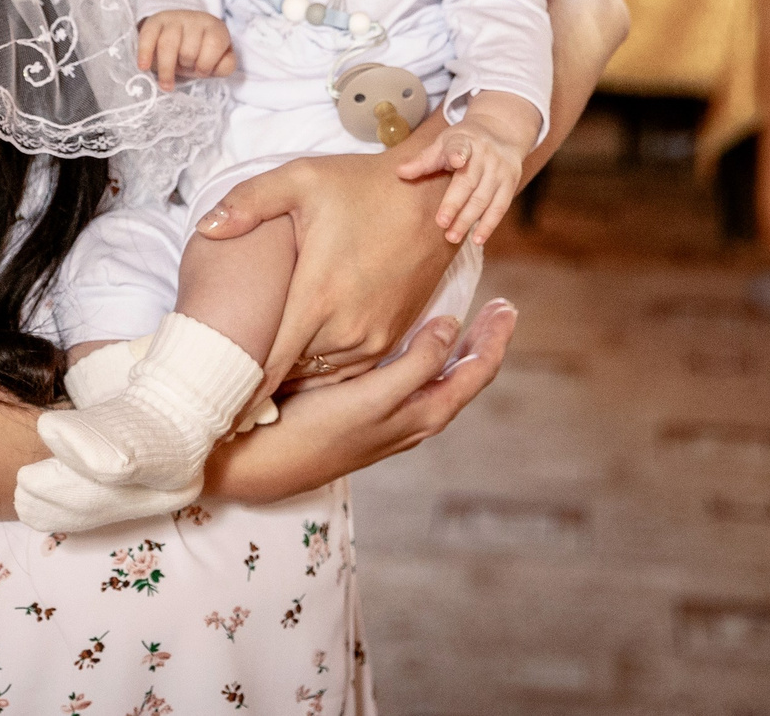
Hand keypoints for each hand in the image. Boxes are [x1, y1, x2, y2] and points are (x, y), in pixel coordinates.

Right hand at [138, 10, 235, 89]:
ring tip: (166, 85)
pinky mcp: (154, 22)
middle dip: (186, 65)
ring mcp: (173, 18)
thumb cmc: (201, 52)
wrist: (181, 33)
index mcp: (215, 27)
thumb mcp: (219, 60)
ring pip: (168, 45)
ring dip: (167, 69)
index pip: (214, 44)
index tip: (201, 71)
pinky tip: (144, 67)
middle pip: (188, 50)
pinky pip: (148, 37)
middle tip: (185, 68)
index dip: (206, 64)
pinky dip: (145, 53)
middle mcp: (195, 19)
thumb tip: (215, 67)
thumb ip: (225, 66)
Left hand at [196, 127, 462, 419]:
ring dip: (290, 375)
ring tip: (252, 378)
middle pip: (289, 372)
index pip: (269, 366)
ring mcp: (372, 339)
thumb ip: (248, 203)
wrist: (434, 198)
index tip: (212, 406)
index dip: (239, 390)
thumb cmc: (362, 186)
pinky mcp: (389, 338)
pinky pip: (346, 370)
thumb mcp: (300, 179)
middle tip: (221, 383)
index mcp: (317, 298)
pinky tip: (297, 362)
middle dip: (256, 378)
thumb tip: (206, 228)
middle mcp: (346, 330)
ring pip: (318, 375)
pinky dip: (321, 370)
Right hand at [208, 300, 515, 503]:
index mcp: (423, 415)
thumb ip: (414, 364)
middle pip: (463, 377)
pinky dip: (428, 358)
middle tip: (500, 306)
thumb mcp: (372, 397)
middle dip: (484, 342)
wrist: (263, 464)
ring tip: (468, 320)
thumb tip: (450, 326)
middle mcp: (413, 420)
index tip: (506, 305)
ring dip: (459, 350)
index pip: (475, 373)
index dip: (494, 339)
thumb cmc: (316, 429)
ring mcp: (390, 420)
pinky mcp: (366, 415)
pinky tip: (413, 345)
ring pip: (440, 381)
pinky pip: (414, 383)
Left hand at [397, 93, 535, 245]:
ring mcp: (500, 170)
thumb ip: (424, 160)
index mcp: (465, 141)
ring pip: (484, 198)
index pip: (460, 147)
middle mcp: (485, 156)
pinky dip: (489, 225)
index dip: (458, 153)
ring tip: (452, 237)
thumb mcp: (444, 142)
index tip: (456, 160)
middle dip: (455, 204)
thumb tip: (399, 172)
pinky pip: (500, 207)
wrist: (502, 130)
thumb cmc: (464, 142)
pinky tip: (477, 239)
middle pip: (469, 182)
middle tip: (441, 224)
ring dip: (468, 220)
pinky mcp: (510, 183)